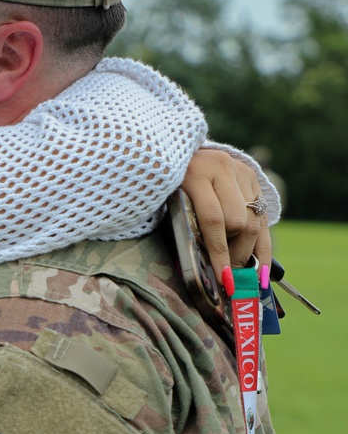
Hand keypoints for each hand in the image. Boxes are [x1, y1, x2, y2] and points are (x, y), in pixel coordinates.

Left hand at [183, 148, 271, 280]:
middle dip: (234, 255)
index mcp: (195, 174)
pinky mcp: (252, 177)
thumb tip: (207, 271)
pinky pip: (262, 216)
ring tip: (236, 269)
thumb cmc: (170, 188)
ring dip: (246, 251)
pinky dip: (262, 246)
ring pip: (253, 221)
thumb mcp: (170, 204)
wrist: (180, 154)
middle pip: (238, 222)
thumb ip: (187, 228)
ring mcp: (240, 171)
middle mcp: (222, 168)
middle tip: (228, 277)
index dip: (219, 252)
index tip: (223, 279)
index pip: (213, 220)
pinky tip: (262, 270)